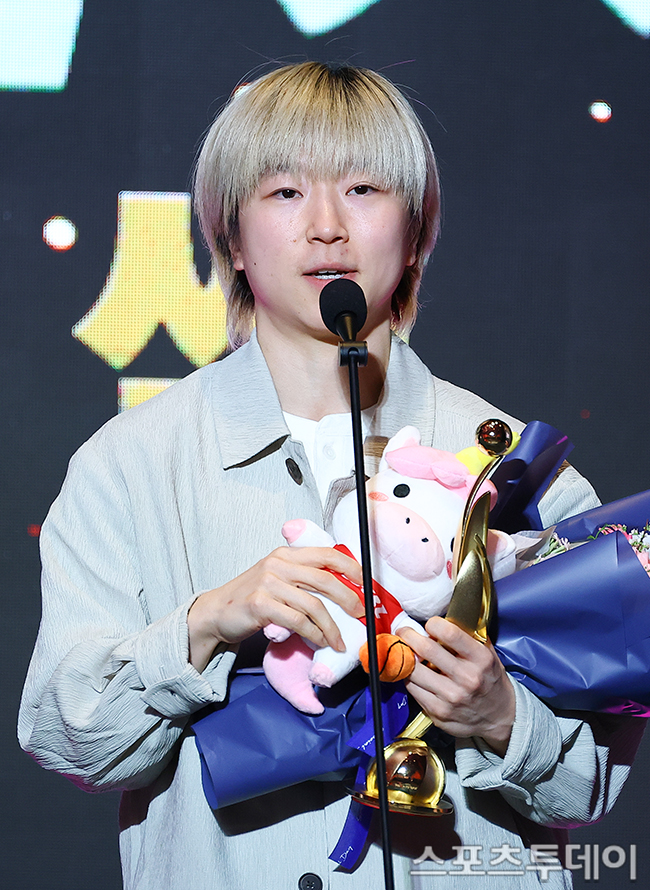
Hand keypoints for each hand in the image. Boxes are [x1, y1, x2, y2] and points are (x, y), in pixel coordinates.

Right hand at [187, 546, 365, 671]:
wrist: (217, 612)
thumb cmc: (252, 597)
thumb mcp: (277, 577)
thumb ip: (302, 576)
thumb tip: (341, 587)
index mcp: (286, 553)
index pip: (326, 553)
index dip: (350, 566)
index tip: (365, 582)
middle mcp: (278, 564)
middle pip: (325, 579)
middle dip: (349, 598)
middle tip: (360, 613)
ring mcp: (268, 583)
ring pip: (314, 605)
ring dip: (332, 626)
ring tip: (339, 640)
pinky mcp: (261, 605)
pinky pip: (298, 621)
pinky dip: (314, 634)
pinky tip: (320, 641)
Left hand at [398, 617, 514, 755]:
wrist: (500, 716)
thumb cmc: (490, 679)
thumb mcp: (489, 654)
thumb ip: (469, 635)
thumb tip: (444, 618)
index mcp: (481, 659)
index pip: (450, 633)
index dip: (433, 624)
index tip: (430, 625)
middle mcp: (467, 678)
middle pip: (426, 649)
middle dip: (409, 636)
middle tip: (404, 632)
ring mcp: (451, 698)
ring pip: (414, 670)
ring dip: (406, 657)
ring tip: (405, 651)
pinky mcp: (438, 713)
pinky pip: (412, 689)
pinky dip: (409, 677)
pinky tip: (413, 672)